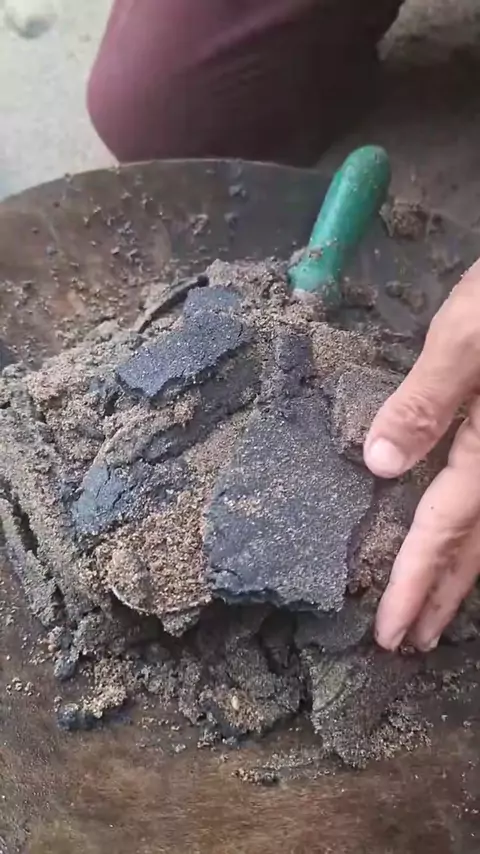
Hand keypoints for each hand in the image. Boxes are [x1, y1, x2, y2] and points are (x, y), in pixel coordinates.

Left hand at [363, 258, 479, 650]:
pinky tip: (470, 545)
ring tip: (437, 616)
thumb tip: (380, 464)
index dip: (413, 585)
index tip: (388, 635)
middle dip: (439, 599)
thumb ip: (424, 403)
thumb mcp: (466, 338)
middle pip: (474, 549)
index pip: (443, 531)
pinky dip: (478, 538)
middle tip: (410, 645)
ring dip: (462, 578)